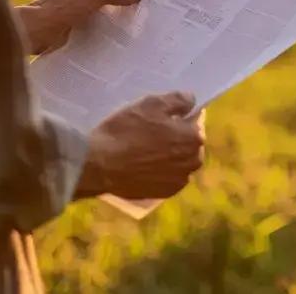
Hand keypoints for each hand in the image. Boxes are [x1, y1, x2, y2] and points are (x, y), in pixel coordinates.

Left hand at [16, 0, 141, 53]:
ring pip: (100, 8)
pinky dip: (105, 27)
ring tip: (138, 17)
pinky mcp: (72, 25)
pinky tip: (121, 32)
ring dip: (114, 14)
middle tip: (144, 0)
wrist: (38, 32)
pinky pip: (94, 24)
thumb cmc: (63, 7)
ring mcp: (72, 8)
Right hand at [75, 93, 204, 199]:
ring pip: (180, 162)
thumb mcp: (151, 104)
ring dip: (171, 156)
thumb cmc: (127, 130)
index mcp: (194, 138)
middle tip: (154, 133)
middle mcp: (192, 161)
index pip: (195, 122)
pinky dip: (161, 172)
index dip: (180, 118)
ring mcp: (178, 180)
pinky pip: (168, 178)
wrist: (100, 165)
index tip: (164, 117)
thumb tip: (192, 100)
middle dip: (177, 138)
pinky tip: (145, 166)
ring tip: (147, 150)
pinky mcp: (163, 194)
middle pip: (189, 144)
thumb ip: (178, 100)